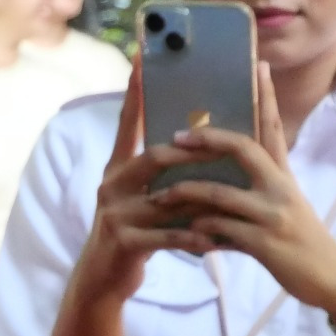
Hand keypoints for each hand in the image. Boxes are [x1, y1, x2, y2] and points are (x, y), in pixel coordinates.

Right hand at [66, 71, 209, 312]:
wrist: (104, 277)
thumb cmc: (134, 233)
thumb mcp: (144, 199)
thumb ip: (163, 176)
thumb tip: (198, 148)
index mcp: (118, 168)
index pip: (129, 123)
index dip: (136, 92)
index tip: (144, 58)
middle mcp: (112, 183)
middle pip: (154, 157)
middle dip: (188, 151)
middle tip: (221, 143)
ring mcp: (116, 212)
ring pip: (165, 198)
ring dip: (200, 197)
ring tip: (231, 193)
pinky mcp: (124, 240)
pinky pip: (165, 236)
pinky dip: (192, 238)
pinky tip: (213, 241)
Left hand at [155, 64, 335, 323]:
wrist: (334, 282)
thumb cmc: (306, 246)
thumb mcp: (289, 209)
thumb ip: (258, 191)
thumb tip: (223, 183)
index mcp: (284, 178)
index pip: (275, 129)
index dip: (267, 97)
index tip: (258, 66)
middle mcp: (280, 190)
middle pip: (242, 148)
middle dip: (206, 140)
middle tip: (176, 137)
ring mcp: (272, 216)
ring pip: (220, 193)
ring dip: (186, 192)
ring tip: (161, 195)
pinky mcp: (265, 244)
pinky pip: (222, 230)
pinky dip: (200, 230)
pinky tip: (185, 234)